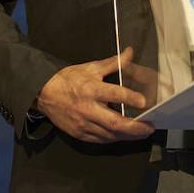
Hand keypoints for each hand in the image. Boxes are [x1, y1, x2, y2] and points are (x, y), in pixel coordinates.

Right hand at [35, 48, 156, 142]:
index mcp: (91, 89)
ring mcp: (83, 124)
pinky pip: (101, 140)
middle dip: (135, 127)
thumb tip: (129, 52)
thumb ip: (113, 63)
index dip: (130, 98)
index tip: (144, 101)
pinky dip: (114, 139)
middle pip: (114, 122)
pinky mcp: (80, 134)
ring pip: (110, 135)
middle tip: (149, 127)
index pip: (114, 94)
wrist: (44, 93)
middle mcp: (88, 108)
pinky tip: (124, 136)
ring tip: (142, 133)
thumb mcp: (90, 68)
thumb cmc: (68, 80)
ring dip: (128, 135)